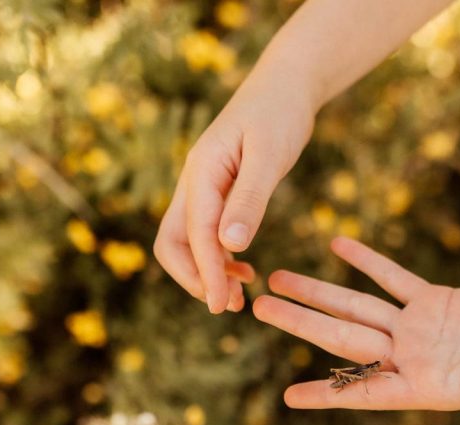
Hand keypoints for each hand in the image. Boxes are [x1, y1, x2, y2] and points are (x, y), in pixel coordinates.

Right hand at [154, 75, 315, 312]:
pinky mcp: (219, 191)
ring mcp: (203, 187)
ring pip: (187, 240)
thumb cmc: (281, 113)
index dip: (206, 273)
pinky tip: (244, 270)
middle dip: (195, 277)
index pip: (194, 234)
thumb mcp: (270, 155)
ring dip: (206, 272)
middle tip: (226, 305)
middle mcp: (194, 181)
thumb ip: (250, 199)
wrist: (286, 84)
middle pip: (173, 242)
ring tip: (237, 297)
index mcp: (201, 172)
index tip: (221, 305)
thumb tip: (230, 246)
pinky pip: (206, 232)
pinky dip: (219, 257)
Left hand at [253, 237, 459, 424]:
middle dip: (303, 323)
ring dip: (320, 291)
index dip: (328, 393)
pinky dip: (367, 261)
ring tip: (279, 276)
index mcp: (425, 387)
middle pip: (346, 337)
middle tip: (258, 308)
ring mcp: (421, 328)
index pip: (365, 391)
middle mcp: (413, 358)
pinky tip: (336, 245)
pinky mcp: (437, 300)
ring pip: (359, 305)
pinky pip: (394, 277)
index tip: (288, 397)